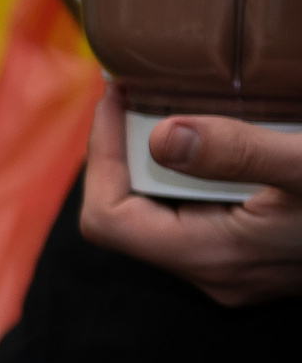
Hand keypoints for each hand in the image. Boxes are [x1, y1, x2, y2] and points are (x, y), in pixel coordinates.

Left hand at [80, 88, 301, 304]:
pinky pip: (207, 212)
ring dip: (164, 157)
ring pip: (169, 211)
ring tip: (173, 100)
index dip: (98, 156)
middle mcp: (216, 273)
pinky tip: (224, 129)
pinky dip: (202, 170)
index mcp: (211, 257)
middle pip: (133, 212)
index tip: (115, 98)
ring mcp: (240, 268)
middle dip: (127, 149)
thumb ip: (238, 153)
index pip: (107, 219)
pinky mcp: (264, 255)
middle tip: (139, 89)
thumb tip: (162, 136)